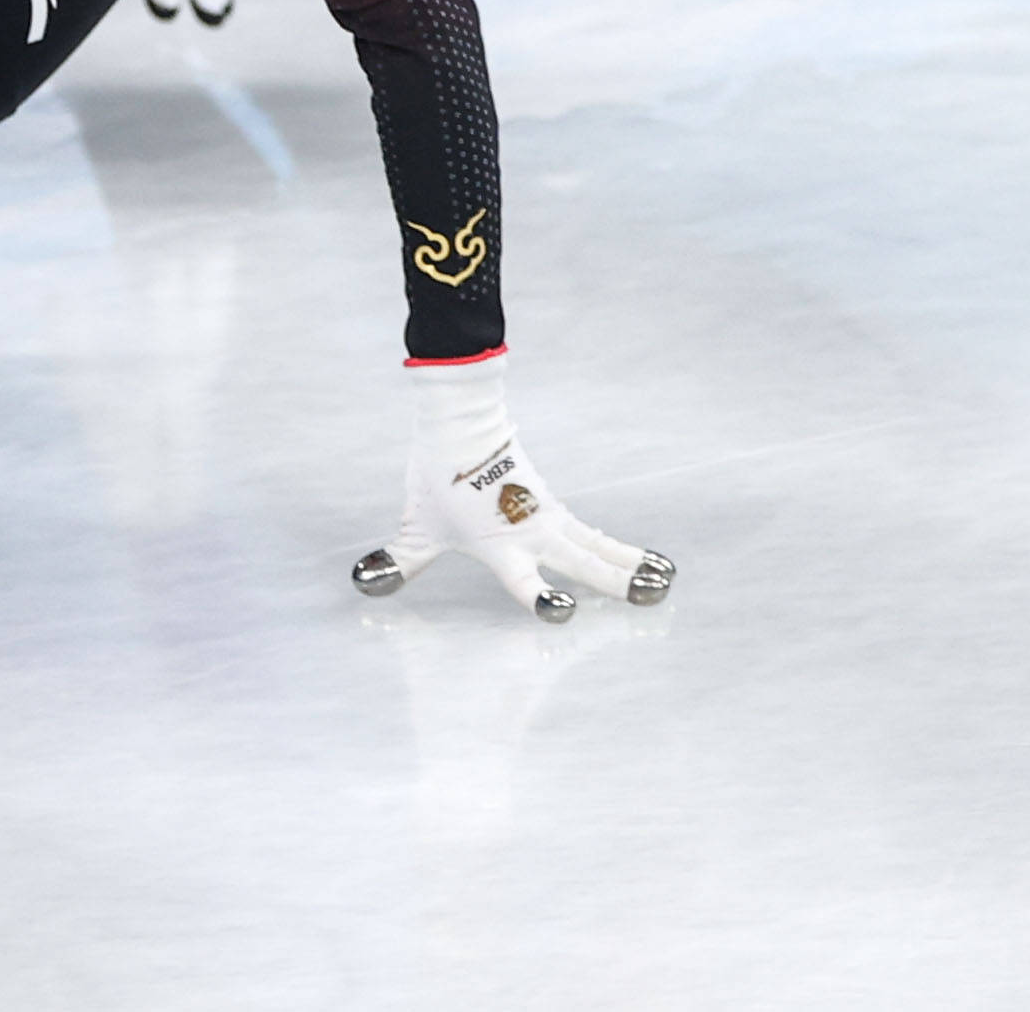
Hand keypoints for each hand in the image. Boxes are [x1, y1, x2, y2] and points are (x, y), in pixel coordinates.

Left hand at [351, 357, 668, 623]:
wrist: (460, 421)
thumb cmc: (439, 476)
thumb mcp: (418, 525)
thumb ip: (400, 560)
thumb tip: (364, 583)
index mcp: (499, 545)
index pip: (522, 579)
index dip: (539, 596)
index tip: (560, 609)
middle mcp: (531, 533)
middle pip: (583, 563)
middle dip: (616, 581)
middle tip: (652, 596)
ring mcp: (547, 517)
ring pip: (596, 546)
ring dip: (629, 563)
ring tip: (665, 580)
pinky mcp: (552, 504)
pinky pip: (590, 534)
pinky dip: (615, 550)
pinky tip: (639, 562)